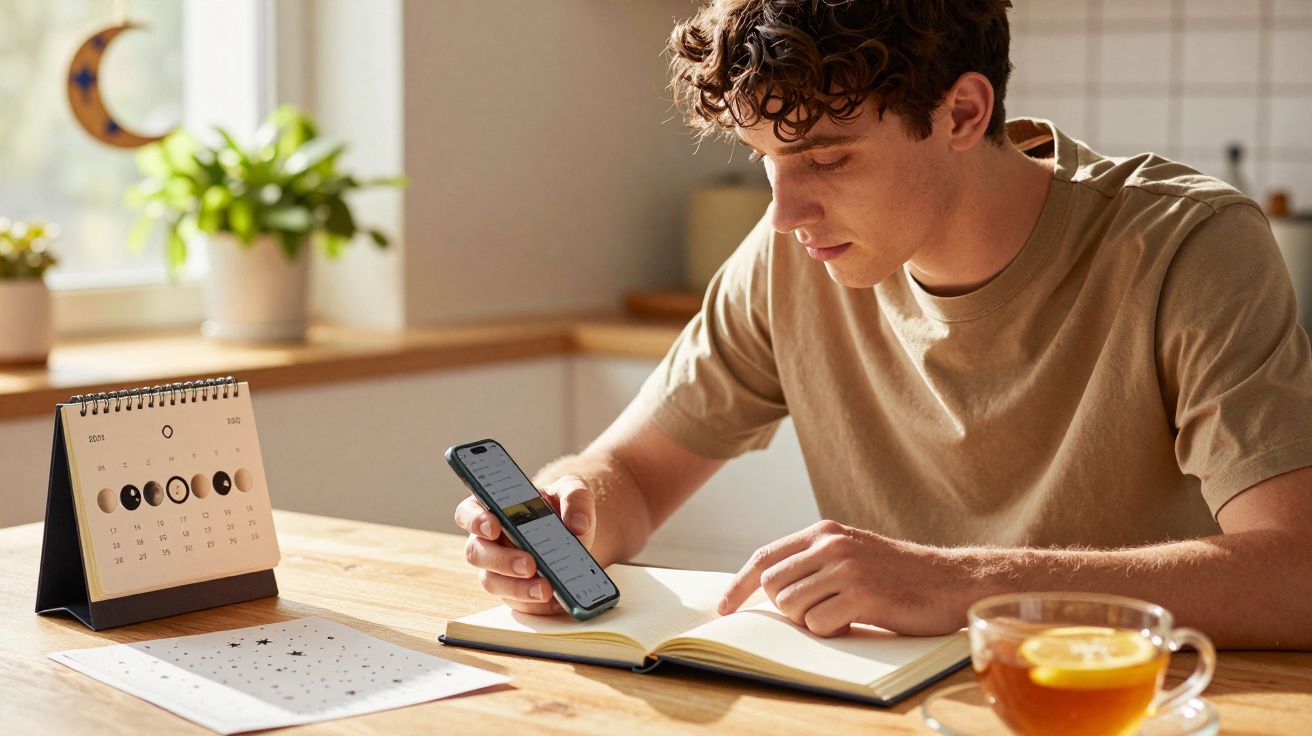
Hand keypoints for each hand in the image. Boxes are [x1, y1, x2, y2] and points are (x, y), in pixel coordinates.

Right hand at [453, 475, 595, 614]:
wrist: (574, 535)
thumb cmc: (561, 507)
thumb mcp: (571, 491)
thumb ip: (575, 496)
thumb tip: (578, 525)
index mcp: (493, 508)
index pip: (468, 512)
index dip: (475, 520)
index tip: (494, 527)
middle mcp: (488, 540)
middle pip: (476, 552)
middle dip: (502, 561)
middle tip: (529, 565)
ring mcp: (497, 569)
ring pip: (493, 582)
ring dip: (518, 588)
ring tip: (545, 589)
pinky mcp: (512, 591)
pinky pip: (516, 602)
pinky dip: (536, 603)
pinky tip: (556, 600)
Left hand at [717, 520, 968, 636]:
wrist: (949, 581)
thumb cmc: (897, 575)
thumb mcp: (851, 552)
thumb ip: (812, 560)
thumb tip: (765, 585)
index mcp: (823, 533)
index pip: (763, 558)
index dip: (738, 585)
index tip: (724, 608)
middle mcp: (830, 545)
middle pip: (772, 586)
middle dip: (785, 609)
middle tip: (818, 613)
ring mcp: (846, 568)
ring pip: (791, 607)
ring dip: (809, 621)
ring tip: (841, 614)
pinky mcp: (862, 595)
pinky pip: (819, 624)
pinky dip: (831, 631)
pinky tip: (854, 622)